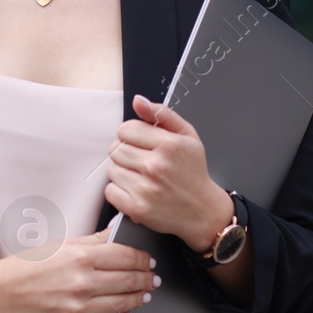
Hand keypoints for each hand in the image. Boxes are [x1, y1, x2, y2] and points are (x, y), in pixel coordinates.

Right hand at [0, 231, 159, 312]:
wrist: (0, 294)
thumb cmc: (27, 267)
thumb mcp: (62, 244)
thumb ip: (94, 240)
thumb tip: (118, 231)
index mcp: (81, 258)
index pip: (127, 257)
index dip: (143, 259)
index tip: (148, 260)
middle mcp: (83, 283)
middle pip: (129, 280)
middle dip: (146, 279)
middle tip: (153, 278)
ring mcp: (79, 308)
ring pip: (123, 304)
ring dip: (139, 299)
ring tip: (144, 294)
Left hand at [105, 94, 233, 252]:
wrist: (202, 211)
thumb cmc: (193, 172)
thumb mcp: (188, 136)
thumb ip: (162, 114)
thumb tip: (138, 101)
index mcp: (168, 145)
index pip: (126, 129)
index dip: (132, 135)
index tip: (141, 143)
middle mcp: (156, 166)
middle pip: (116, 149)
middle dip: (127, 153)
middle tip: (142, 161)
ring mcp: (146, 189)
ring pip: (112, 169)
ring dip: (123, 172)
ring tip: (141, 177)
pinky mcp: (137, 209)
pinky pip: (110, 191)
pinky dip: (119, 191)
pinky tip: (136, 190)